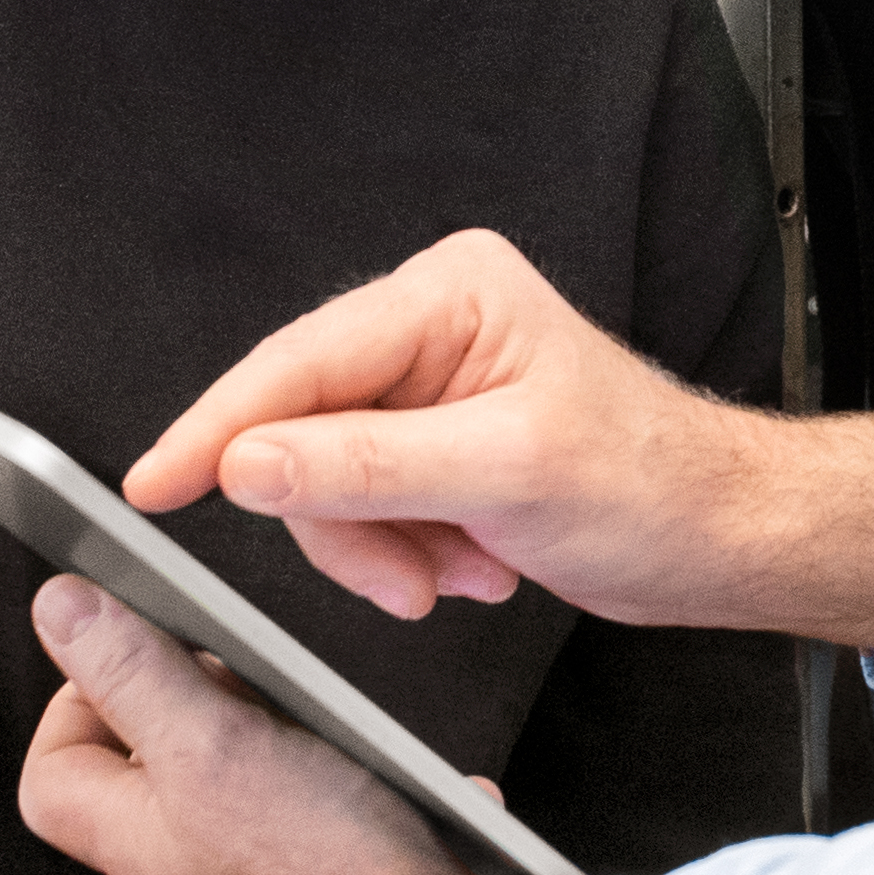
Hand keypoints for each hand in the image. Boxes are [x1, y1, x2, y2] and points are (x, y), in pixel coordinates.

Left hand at [16, 579, 461, 874]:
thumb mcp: (210, 746)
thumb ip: (133, 675)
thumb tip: (60, 610)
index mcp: (135, 836)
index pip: (56, 773)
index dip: (81, 702)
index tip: (136, 655)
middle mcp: (186, 872)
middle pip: (163, 770)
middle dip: (216, 706)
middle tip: (258, 684)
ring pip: (258, 792)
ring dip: (309, 745)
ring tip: (346, 734)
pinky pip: (342, 828)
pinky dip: (380, 797)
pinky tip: (414, 792)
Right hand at [130, 227, 873, 651]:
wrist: (719, 539)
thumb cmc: (653, 485)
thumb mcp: (503, 476)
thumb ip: (365, 469)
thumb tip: (248, 464)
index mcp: (450, 294)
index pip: (298, 362)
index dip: (219, 429)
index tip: (155, 486)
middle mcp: (431, 327)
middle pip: (301, 430)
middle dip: (348, 522)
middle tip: (406, 580)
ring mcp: (428, 390)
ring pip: (324, 484)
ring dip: (386, 551)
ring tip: (462, 574)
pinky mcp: (433, 446)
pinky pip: (364, 510)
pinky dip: (407, 557)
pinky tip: (474, 567)